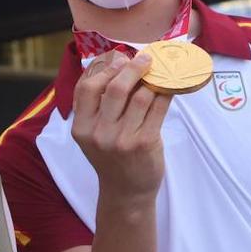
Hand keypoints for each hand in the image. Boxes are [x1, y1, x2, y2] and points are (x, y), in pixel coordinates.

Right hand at [71, 50, 171, 199]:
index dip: (104, 68)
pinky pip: (157, 108)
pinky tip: (168, 87)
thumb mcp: (93, 134)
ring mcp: (122, 139)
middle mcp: (99, 133)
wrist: (125, 193)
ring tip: (158, 72)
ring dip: (152, 79)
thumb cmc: (110, 157)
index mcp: (81, 127)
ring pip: (140, 96)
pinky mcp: (145, 142)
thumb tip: (117, 62)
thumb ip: (98, 105)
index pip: (87, 88)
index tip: (118, 59)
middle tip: (145, 59)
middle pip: (116, 88)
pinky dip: (164, 93)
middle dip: (132, 68)